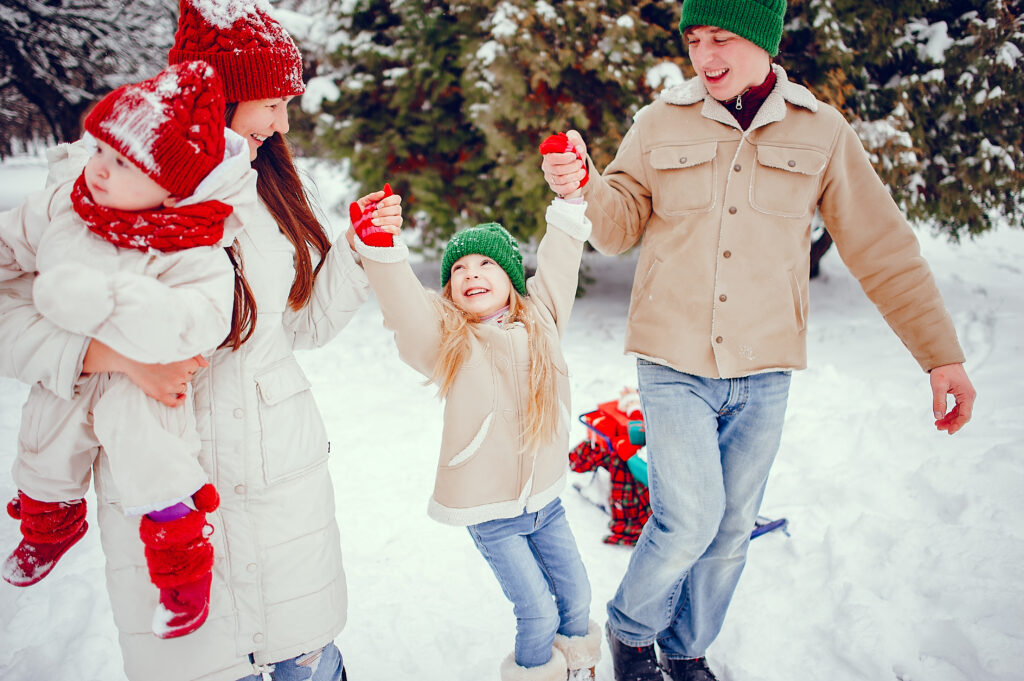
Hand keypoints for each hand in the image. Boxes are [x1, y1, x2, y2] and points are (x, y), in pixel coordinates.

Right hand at [83, 339, 207, 406]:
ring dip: (178, 384)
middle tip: (169, 367)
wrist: (129, 356)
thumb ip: (194, 355)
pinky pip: (174, 403)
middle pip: (188, 377)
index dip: (187, 365)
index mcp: (184, 361)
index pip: (195, 367)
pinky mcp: (159, 394)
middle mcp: (179, 374)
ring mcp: (170, 385)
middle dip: (182, 373)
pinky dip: (179, 401)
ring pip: (183, 387)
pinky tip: (181, 397)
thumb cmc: (152, 350)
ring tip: (165, 376)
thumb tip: (206, 364)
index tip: (177, 362)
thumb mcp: (175, 348)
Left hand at [354, 185, 402, 232]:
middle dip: (384, 211)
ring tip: (373, 222)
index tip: (378, 205)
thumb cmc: (360, 216)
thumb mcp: (361, 204)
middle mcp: (394, 213)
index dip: (389, 201)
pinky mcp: (394, 234)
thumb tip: (382, 193)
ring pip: (398, 219)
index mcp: (388, 205)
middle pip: (397, 209)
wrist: (355, 231)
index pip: (396, 199)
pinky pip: (397, 230)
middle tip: (373, 215)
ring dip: (385, 220)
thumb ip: (371, 197)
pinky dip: (390, 228)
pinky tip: (381, 228)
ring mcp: (395, 224)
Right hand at [541, 129, 587, 198]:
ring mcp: (549, 177)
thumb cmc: (574, 152)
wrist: (576, 166)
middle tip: (580, 163)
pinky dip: (570, 187)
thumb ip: (574, 138)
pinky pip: (560, 189)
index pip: (551, 158)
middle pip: (557, 170)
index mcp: (548, 154)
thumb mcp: (576, 143)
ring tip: (582, 172)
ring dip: (574, 176)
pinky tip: (577, 183)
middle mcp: (546, 166)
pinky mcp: (554, 186)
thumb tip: (573, 139)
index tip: (574, 156)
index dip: (563, 158)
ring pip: (560, 180)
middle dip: (572, 167)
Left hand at [929, 363, 975, 434]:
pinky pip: (957, 408)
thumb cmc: (942, 371)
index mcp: (967, 395)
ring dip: (949, 419)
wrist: (945, 360)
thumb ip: (938, 402)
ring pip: (959, 412)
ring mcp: (965, 396)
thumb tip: (938, 417)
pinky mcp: (961, 394)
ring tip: (937, 425)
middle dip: (951, 423)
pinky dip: (949, 413)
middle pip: (963, 415)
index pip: (965, 415)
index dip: (957, 425)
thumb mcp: (938, 386)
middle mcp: (969, 396)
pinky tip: (941, 417)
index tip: (949, 432)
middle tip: (938, 428)